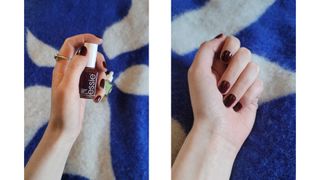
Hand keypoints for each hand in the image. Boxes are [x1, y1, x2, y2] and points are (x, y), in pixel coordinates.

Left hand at [49, 34, 107, 140]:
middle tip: (102, 71)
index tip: (99, 42)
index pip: (71, 44)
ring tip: (100, 91)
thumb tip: (85, 51)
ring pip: (94, 69)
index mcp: (62, 68)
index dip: (84, 39)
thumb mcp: (68, 87)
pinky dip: (101, 87)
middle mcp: (69, 71)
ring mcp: (78, 80)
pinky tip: (98, 98)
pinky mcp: (84, 89)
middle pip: (87, 55)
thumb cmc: (63, 110)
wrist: (65, 130)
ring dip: (101, 77)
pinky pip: (96, 81)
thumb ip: (75, 67)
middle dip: (98, 62)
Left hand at [188, 34, 262, 151]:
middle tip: (222, 87)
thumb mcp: (197, 71)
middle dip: (234, 71)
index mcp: (213, 63)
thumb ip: (207, 49)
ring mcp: (241, 81)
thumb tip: (222, 37)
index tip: (223, 58)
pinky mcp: (253, 93)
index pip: (230, 41)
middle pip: (245, 53)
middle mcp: (228, 70)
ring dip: (240, 86)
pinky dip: (247, 95)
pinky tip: (238, 106)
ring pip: (254, 68)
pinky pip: (259, 83)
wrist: (217, 129)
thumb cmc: (204, 101)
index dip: (230, 48)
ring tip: (228, 100)